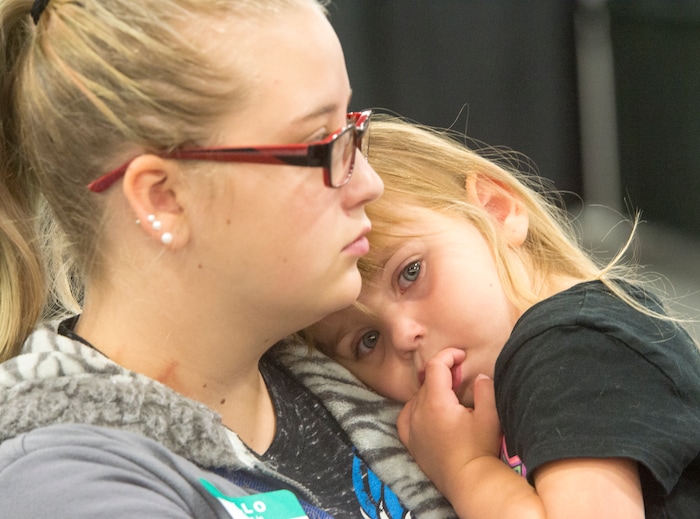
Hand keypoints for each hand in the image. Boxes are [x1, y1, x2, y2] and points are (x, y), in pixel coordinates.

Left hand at [397, 348, 501, 496]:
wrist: (469, 481)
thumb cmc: (480, 449)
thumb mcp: (490, 415)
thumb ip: (485, 389)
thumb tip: (480, 376)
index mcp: (436, 402)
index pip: (435, 366)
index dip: (448, 355)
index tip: (462, 356)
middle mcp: (418, 412)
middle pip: (427, 381)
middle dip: (443, 373)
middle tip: (461, 378)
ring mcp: (411, 428)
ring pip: (416, 397)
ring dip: (431, 391)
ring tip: (448, 397)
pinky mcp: (410, 442)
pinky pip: (405, 416)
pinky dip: (415, 408)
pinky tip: (426, 412)